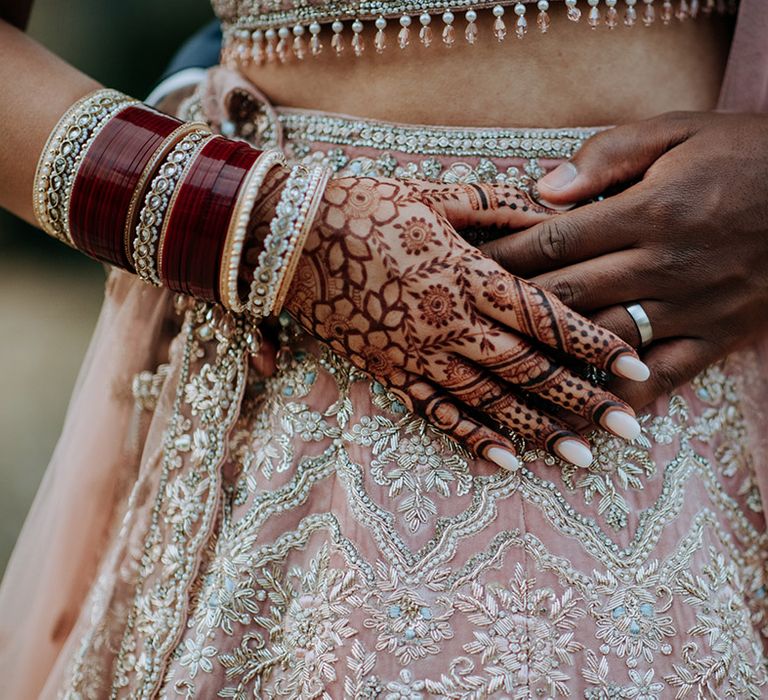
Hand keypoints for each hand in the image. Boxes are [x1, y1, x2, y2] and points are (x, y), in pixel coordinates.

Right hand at [281, 176, 648, 469]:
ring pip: (490, 400)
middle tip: (630, 429)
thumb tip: (556, 214)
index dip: (594, 342)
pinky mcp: (391, 372)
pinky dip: (473, 438)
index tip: (636, 368)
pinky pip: (437, 413)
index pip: (545, 315)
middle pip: (527, 368)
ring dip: (538, 429)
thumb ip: (500, 208)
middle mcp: (449, 323)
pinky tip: (508, 462)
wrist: (293, 241)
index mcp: (467, 275)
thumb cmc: (368, 209)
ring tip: (584, 456)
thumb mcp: (438, 197)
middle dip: (582, 399)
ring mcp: (418, 355)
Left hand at [482, 112, 767, 409]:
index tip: (463, 267)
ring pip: (602, 339)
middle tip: (464, 317)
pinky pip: (662, 377)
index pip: (554, 241)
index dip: (503, 257)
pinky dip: (620, 398)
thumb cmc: (748, 154)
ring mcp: (692, 307)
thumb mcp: (680, 130)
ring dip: (550, 356)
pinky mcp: (718, 336)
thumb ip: (608, 156)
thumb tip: (543, 191)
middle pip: (567, 294)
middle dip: (509, 306)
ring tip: (502, 367)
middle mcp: (665, 264)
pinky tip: (583, 416)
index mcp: (650, 210)